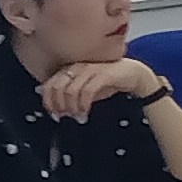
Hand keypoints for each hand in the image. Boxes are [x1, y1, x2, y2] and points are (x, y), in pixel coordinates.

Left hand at [38, 57, 158, 117]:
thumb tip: (55, 107)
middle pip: (57, 87)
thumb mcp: (85, 89)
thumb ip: (70, 94)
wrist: (133, 74)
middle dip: (59, 105)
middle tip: (65, 116)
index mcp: (70, 68)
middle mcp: (77, 66)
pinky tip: (86, 111)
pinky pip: (87, 91)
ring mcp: (90, 68)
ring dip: (72, 107)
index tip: (53, 114)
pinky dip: (83, 104)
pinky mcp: (103, 74)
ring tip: (77, 115)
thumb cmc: (107, 82)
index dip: (48, 101)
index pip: (49, 84)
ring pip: (71, 90)